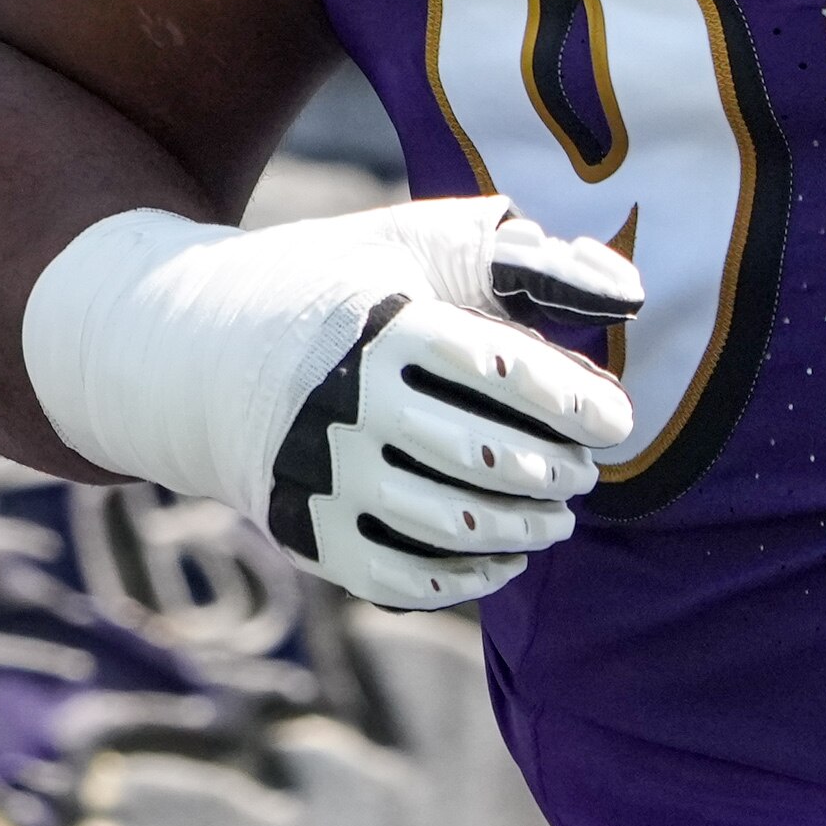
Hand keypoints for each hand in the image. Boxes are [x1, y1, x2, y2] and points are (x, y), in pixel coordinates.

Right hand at [17, 193, 642, 615]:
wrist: (195, 347)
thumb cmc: (340, 287)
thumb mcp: (416, 247)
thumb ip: (523, 262)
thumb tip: (630, 292)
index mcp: (380, 323)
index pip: (500, 368)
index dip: (573, 402)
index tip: (616, 423)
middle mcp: (344, 403)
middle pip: (483, 455)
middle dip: (556, 472)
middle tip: (587, 472)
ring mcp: (319, 475)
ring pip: (449, 523)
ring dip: (524, 528)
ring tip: (558, 516)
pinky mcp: (304, 531)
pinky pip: (400, 577)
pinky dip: (467, 578)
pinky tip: (506, 557)